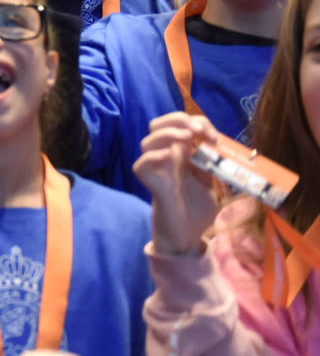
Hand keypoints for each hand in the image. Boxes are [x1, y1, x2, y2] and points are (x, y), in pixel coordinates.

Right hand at [133, 112, 223, 255]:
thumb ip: (210, 161)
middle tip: (197, 131)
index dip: (196, 122)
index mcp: (181, 154)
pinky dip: (154, 157)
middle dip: (178, 120)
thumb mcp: (211, 180)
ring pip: (147, 141)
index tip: (214, 136)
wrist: (190, 236)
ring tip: (186, 138)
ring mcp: (157, 171)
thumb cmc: (198, 209)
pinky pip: (142, 165)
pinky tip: (170, 158)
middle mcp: (166, 158)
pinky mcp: (152, 185)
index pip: (179, 124)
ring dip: (167, 134)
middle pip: (158, 125)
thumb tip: (214, 142)